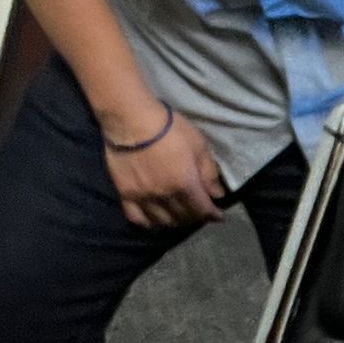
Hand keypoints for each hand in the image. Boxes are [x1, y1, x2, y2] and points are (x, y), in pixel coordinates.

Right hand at [101, 108, 225, 230]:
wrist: (131, 119)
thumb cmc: (169, 128)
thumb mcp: (198, 145)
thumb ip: (209, 173)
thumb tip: (217, 195)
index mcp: (185, 184)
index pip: (202, 210)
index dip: (213, 215)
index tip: (218, 216)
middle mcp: (164, 196)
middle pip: (183, 217)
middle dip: (195, 217)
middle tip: (199, 212)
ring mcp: (143, 197)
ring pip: (162, 221)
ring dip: (174, 221)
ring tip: (179, 215)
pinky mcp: (125, 193)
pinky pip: (137, 218)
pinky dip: (149, 222)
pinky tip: (155, 218)